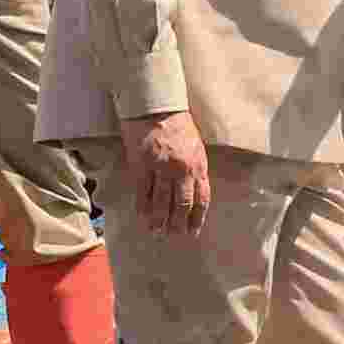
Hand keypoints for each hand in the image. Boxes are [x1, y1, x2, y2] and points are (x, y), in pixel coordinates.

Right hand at [119, 112, 211, 235]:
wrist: (156, 106)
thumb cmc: (178, 124)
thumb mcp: (196, 147)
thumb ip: (195, 168)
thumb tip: (193, 191)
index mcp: (198, 165)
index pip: (202, 198)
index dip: (197, 217)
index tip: (193, 231)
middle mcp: (183, 169)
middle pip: (182, 204)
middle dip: (178, 223)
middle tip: (174, 237)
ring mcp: (162, 168)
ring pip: (162, 202)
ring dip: (159, 220)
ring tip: (156, 232)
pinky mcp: (142, 165)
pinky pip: (143, 191)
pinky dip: (143, 206)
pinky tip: (142, 216)